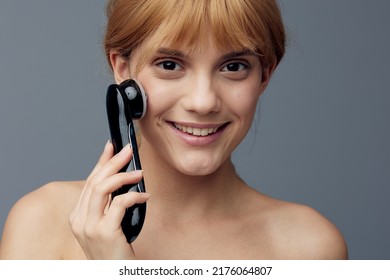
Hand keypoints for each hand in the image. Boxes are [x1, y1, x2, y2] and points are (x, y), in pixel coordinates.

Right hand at [69, 141, 148, 258]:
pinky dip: (134, 196)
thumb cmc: (114, 250)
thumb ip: (109, 204)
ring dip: (123, 175)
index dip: (101, 161)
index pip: (90, 181)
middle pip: (95, 181)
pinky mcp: (104, 233)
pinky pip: (119, 204)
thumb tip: (123, 177)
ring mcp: (90, 227)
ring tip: (139, 172)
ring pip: (102, 188)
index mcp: (78, 216)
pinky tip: (145, 196)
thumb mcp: (108, 224)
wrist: (114, 274)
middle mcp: (80, 220)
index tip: (112, 146)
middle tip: (129, 150)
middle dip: (113, 161)